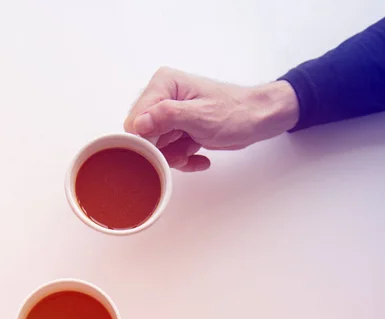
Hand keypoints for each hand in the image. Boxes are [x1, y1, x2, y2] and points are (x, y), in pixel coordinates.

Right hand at [124, 67, 299, 170]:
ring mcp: (169, 115)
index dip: (146, 140)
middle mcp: (162, 97)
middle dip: (164, 151)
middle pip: (144, 136)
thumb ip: (166, 117)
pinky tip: (200, 158)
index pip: (135, 119)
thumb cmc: (235, 113)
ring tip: (195, 150)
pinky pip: (169, 152)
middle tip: (185, 150)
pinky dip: (184, 159)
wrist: (258, 120)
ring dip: (176, 157)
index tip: (163, 151)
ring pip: (156, 148)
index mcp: (163, 85)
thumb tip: (138, 124)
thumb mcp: (199, 116)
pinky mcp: (177, 130)